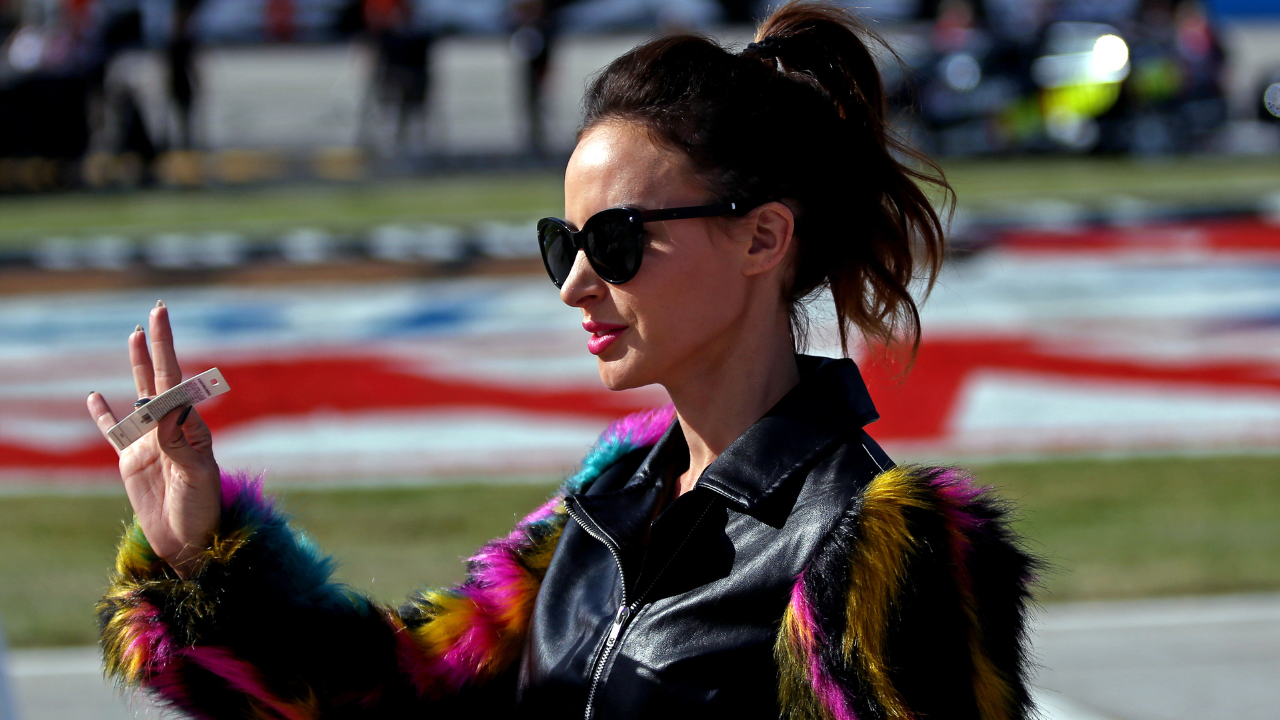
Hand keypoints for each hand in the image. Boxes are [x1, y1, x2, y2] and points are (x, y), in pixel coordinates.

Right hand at [87, 301, 220, 578]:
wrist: (189, 543)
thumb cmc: (202, 511)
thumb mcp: (197, 477)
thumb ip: (182, 445)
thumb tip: (169, 410)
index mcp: (191, 428)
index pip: (178, 382)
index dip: (170, 350)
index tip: (162, 323)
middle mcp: (172, 429)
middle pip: (161, 379)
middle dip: (159, 346)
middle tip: (157, 311)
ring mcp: (151, 443)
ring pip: (140, 396)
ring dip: (137, 367)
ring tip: (134, 337)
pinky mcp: (132, 462)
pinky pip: (115, 432)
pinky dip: (104, 415)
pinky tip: (94, 395)